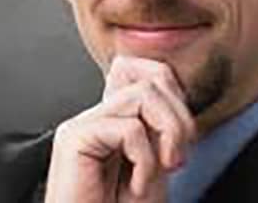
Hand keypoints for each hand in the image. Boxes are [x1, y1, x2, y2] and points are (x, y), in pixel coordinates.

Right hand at [44, 56, 195, 201]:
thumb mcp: (156, 159)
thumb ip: (161, 124)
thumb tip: (177, 94)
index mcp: (115, 116)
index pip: (146, 71)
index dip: (175, 94)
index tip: (184, 137)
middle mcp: (97, 114)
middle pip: (151, 78)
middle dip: (179, 117)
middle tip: (177, 159)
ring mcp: (83, 123)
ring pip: (143, 93)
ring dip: (168, 133)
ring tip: (164, 168)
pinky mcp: (74, 138)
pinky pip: (129, 128)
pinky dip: (146, 161)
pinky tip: (136, 186)